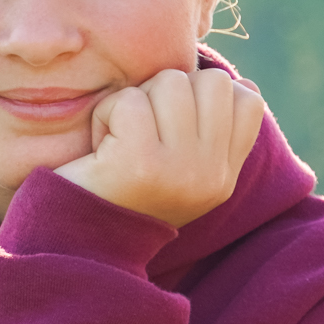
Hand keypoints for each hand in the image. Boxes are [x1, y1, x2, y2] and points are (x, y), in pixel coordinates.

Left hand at [55, 69, 263, 227]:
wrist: (77, 241)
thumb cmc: (120, 190)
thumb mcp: (181, 167)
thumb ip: (212, 129)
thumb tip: (241, 84)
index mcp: (224, 176)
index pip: (247, 100)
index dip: (204, 94)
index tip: (170, 124)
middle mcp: (212, 175)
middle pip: (212, 82)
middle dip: (169, 90)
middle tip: (142, 128)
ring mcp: (181, 170)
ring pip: (171, 82)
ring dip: (136, 99)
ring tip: (121, 136)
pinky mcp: (142, 163)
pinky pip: (130, 100)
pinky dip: (106, 114)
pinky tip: (101, 146)